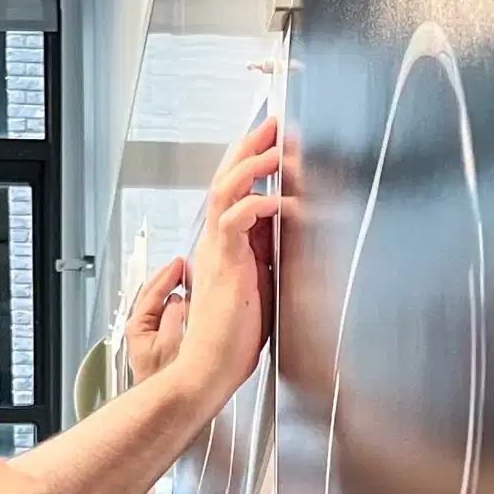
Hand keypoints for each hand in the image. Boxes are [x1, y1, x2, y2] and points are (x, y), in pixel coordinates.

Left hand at [124, 255, 189, 384]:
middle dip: (169, 281)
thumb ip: (174, 314)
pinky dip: (180, 310)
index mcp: (139, 325)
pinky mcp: (161, 347)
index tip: (180, 264)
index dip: (167, 275)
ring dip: (176, 295)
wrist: (168, 407)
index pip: (152, 290)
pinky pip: (171, 320)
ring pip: (162, 308)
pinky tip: (192, 309)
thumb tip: (179, 298)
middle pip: (154, 296)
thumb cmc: (165, 380)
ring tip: (190, 284)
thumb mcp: (171, 341)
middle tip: (184, 268)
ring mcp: (150, 339)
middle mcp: (141, 330)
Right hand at [167, 117, 284, 406]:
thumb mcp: (258, 285)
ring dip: (252, 165)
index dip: (251, 165)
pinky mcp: (224, 264)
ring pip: (227, 190)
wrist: (210, 368)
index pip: (234, 192)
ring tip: (275, 148)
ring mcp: (216, 251)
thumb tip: (283, 232)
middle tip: (272, 125)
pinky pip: (236, 220)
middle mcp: (214, 243)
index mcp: (221, 248)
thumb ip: (264, 256)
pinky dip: (258, 204)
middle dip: (250, 148)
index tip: (273, 144)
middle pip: (226, 179)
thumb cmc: (231, 339)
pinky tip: (279, 200)